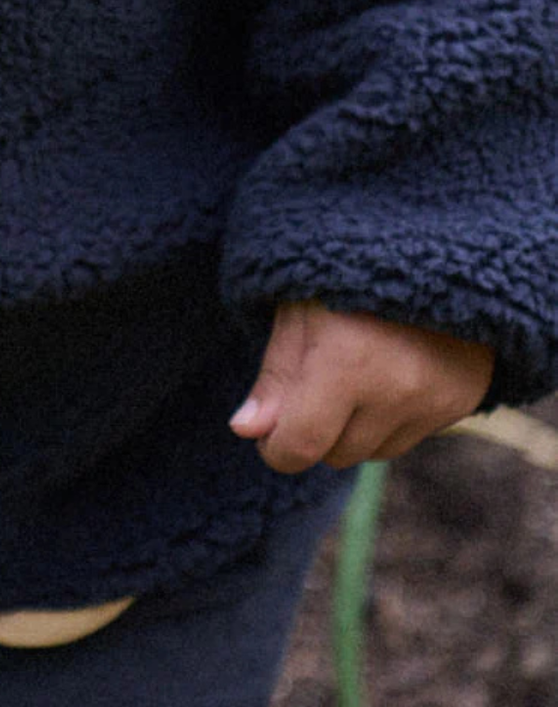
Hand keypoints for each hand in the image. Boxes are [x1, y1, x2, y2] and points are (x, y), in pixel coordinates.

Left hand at [229, 300, 494, 473]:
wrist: (435, 253)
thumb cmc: (346, 275)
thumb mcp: (297, 310)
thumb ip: (275, 376)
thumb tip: (245, 431)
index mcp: (346, 362)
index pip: (300, 446)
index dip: (274, 448)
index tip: (266, 433)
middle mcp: (397, 390)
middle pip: (334, 454)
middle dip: (313, 430)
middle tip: (312, 380)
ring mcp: (436, 401)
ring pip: (371, 452)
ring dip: (351, 429)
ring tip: (353, 371)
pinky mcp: (462, 403)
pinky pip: (407, 439)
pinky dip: (387, 420)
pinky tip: (385, 376)